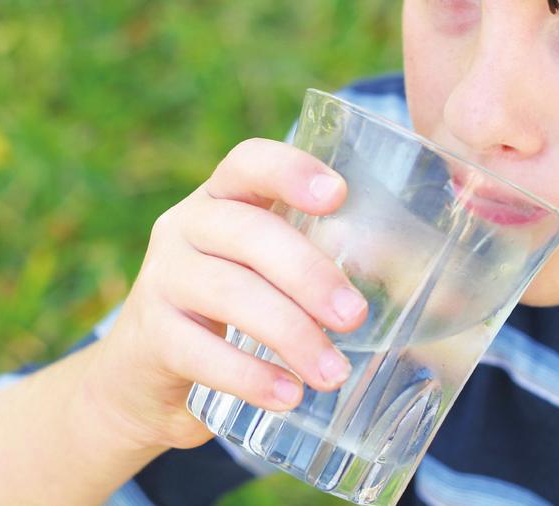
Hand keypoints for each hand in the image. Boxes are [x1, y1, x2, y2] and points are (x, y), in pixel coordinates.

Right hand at [81, 138, 367, 451]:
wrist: (141, 375)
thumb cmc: (228, 312)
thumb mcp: (260, 273)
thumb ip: (312, 262)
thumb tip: (418, 284)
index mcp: (221, 198)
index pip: (248, 162)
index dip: (290, 171)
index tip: (337, 195)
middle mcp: (184, 226)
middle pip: (249, 232)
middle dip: (309, 274)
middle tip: (354, 317)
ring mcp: (161, 279)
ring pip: (230, 294)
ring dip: (290, 334)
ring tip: (333, 373)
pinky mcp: (149, 336)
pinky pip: (200, 352)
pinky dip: (250, 376)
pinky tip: (288, 396)